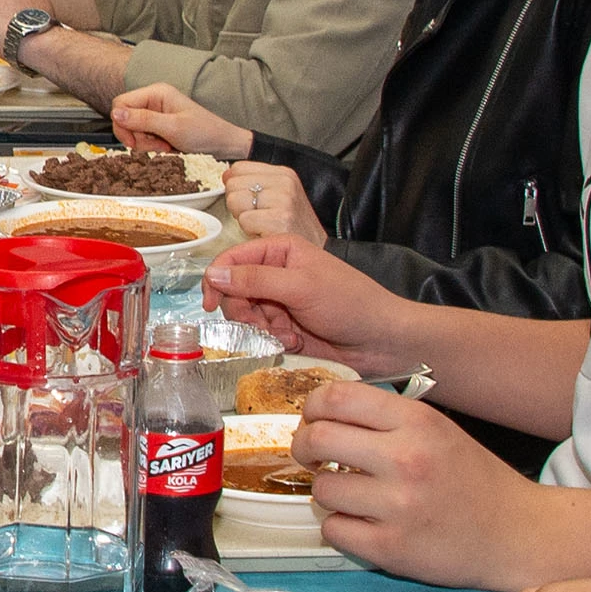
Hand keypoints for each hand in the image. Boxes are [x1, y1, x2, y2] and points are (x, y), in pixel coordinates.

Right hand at [108, 83, 250, 159]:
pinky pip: (142, 136)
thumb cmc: (204, 132)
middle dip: (136, 136)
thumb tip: (116, 113)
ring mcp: (155, 113)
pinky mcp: (157, 125)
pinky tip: (166, 147)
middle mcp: (153, 100)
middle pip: (124, 118)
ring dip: (145, 143)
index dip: (122, 124)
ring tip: (165, 146)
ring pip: (132, 130)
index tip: (133, 142)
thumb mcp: (173, 127)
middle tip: (156, 145)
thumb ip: (143, 120)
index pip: (121, 103)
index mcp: (156, 92)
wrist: (223, 144)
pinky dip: (151, 146)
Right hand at [198, 236, 419, 371]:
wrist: (381, 340)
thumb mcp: (301, 286)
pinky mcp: (284, 327)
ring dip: (260, 329)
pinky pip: (259, 334)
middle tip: (264, 324)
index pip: (232, 259)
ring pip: (244, 316)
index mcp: (280, 251)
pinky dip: (272, 340)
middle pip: (233, 291)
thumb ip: (255, 280)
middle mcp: (276, 273)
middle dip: (244, 312)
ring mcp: (280, 301)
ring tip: (286, 334)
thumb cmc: (352, 303)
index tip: (210, 304)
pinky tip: (295, 340)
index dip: (216, 280)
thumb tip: (215, 274)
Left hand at [220, 160, 324, 244]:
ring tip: (262, 224)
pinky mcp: (279, 219)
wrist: (313, 251)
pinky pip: (243, 220)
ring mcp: (283, 200)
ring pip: (234, 201)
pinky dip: (249, 231)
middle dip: (239, 204)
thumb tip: (226, 175)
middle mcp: (284, 183)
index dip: (238, 187)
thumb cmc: (293, 227)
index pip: (239, 167)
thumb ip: (252, 182)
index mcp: (284, 174)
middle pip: (233, 184)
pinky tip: (265, 233)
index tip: (252, 201)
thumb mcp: (278, 196)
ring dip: (243, 218)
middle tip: (258, 216)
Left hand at [289, 380, 538, 583]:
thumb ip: (387, 419)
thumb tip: (323, 415)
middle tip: (311, 456)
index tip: (313, 420)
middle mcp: (407, 459)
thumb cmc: (474, 481)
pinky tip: (364, 523)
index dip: (313, 408)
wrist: (516, 533)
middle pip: (318, 439)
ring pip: (322, 489)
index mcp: (418, 422)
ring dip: (328, 492)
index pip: (337, 397)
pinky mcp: (390, 548)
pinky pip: (333, 529)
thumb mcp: (438, 430)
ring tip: (353, 494)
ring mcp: (398, 506)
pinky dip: (341, 526)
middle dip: (304, 447)